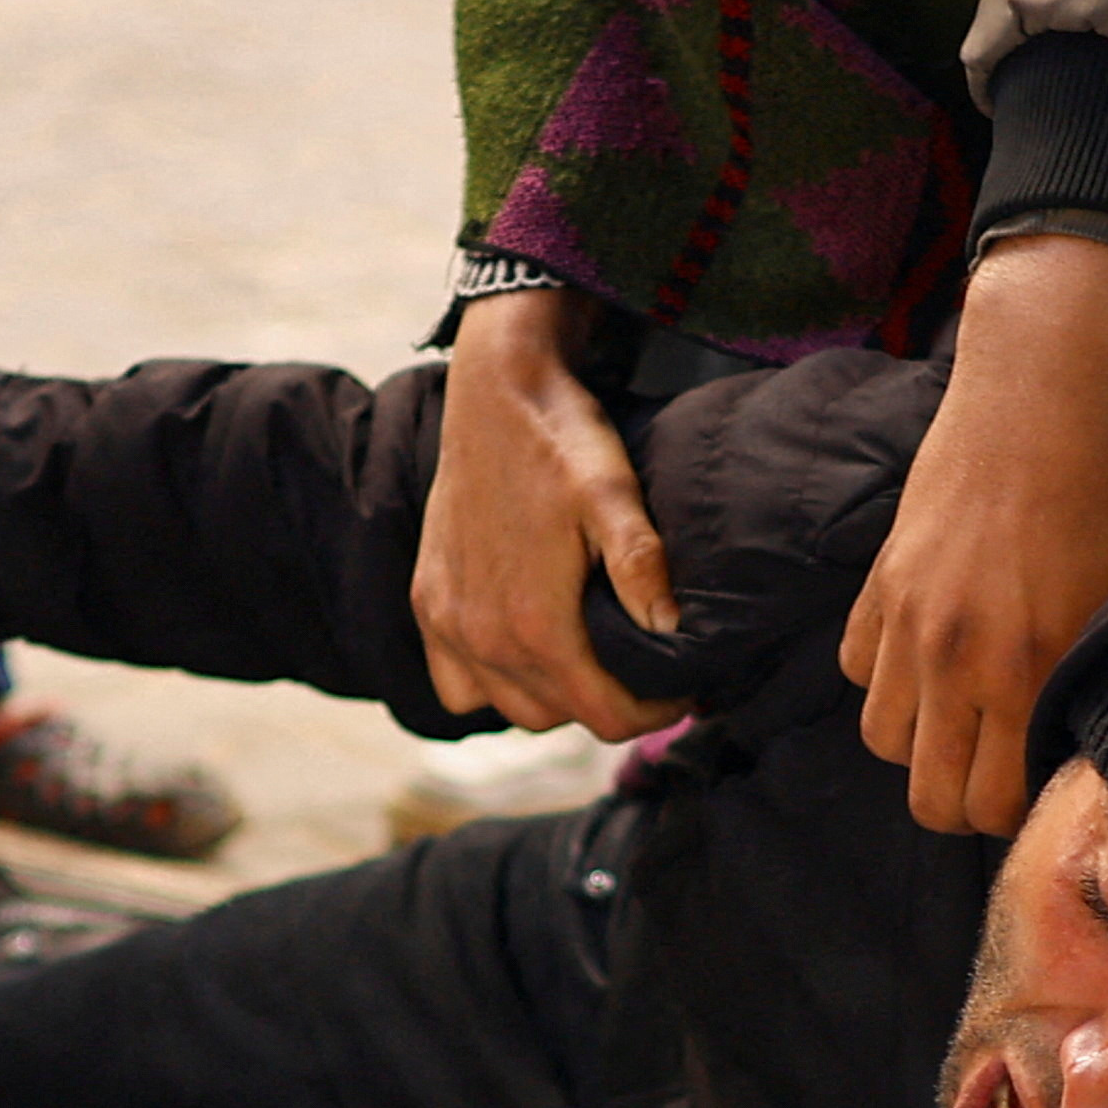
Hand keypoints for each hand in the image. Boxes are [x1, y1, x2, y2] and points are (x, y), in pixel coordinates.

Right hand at [407, 288, 682, 740]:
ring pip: (508, 708)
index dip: (651, 715)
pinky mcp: (427, 601)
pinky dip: (492, 684)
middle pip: (557, 718)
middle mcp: (482, 634)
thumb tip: (670, 632)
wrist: (495, 390)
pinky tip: (525, 651)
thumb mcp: (615, 495)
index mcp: (534, 621)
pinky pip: (457, 685)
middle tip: (644, 674)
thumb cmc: (563, 439)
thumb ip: (642, 565)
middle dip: (606, 706)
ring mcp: (446, 620)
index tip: (681, 693)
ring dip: (552, 699)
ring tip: (592, 663)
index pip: (602, 715)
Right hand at [840, 233, 1107, 834]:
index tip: (1043, 784)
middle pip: (931, 797)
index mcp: (1031, 671)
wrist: (1051, 386)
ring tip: (963, 715)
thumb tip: (1079, 747)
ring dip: (922, 743)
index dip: (1020, 811)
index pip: (994, 805)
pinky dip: (886, 678)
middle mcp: (958, 659)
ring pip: (883, 741)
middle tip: (1002, 768)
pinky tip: (929, 654)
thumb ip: (1092, 681)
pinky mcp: (881, 581)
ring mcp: (910, 621)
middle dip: (968, 799)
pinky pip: (858, 670)